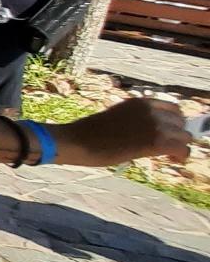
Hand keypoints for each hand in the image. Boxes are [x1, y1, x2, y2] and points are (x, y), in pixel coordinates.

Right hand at [54, 96, 191, 166]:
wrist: (77, 141)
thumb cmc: (88, 133)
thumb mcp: (115, 117)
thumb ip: (134, 119)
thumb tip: (146, 130)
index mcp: (139, 101)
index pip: (173, 108)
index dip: (173, 122)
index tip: (168, 133)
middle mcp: (150, 110)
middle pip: (181, 122)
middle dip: (178, 134)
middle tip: (168, 147)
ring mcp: (154, 125)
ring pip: (184, 136)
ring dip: (179, 146)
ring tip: (169, 156)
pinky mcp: (155, 141)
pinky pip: (181, 149)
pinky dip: (180, 156)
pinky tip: (172, 160)